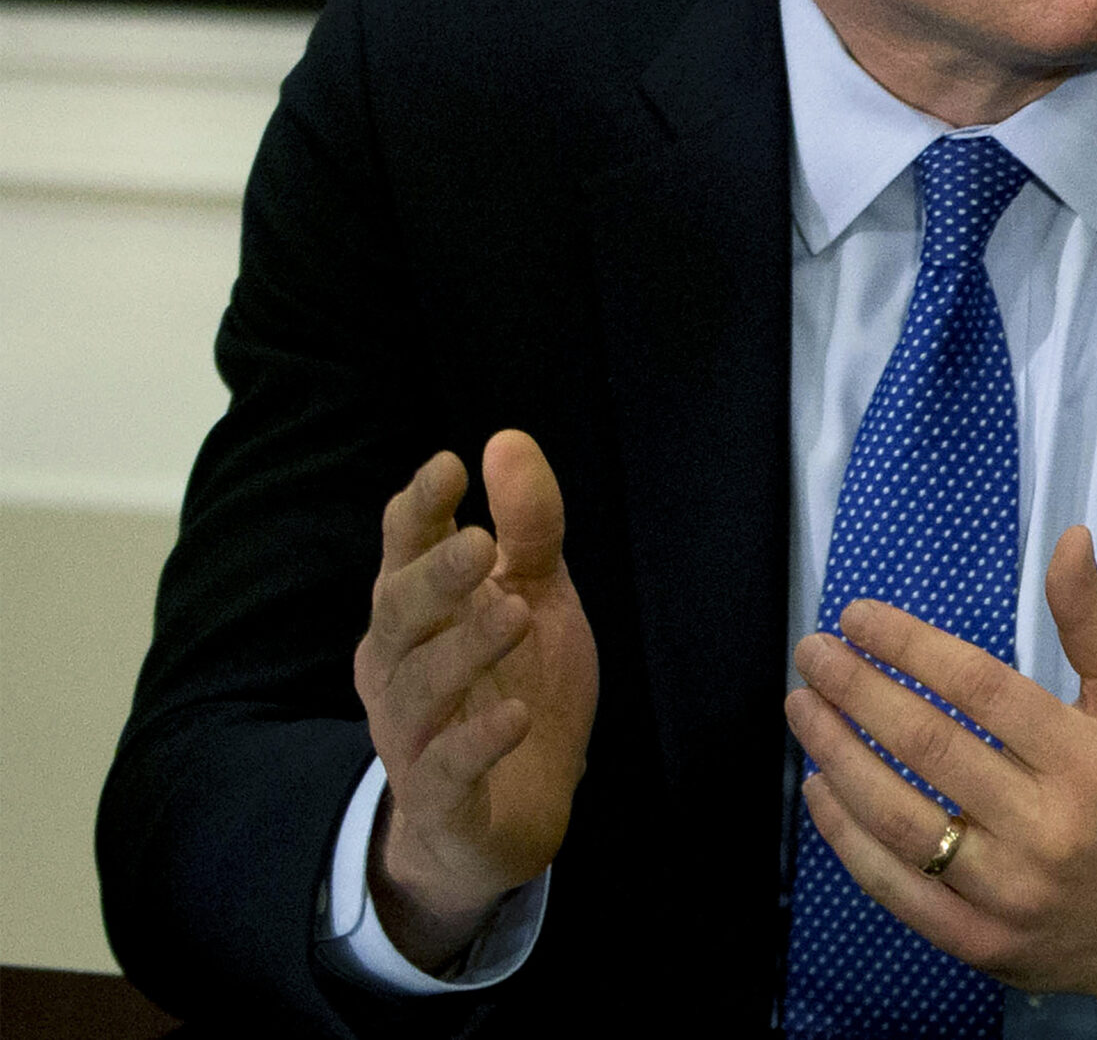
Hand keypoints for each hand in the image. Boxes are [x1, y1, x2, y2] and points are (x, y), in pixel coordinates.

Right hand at [351, 431, 598, 968]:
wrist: (509, 817)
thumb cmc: (514, 686)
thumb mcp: (537, 596)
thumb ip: (528, 527)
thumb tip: (507, 438)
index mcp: (417, 613)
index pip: (401, 551)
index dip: (418, 510)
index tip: (447, 466)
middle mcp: (399, 668)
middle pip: (398, 614)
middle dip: (434, 576)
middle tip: (479, 542)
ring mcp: (411, 736)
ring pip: (420, 688)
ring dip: (464, 649)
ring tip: (516, 615)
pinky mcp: (440, 800)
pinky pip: (445, 770)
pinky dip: (476, 741)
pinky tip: (514, 717)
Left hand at [785, 526, 1096, 1014]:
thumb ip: (1095, 621)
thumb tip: (1067, 539)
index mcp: (1089, 759)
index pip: (981, 689)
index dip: (911, 647)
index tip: (859, 618)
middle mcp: (1048, 827)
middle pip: (930, 747)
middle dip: (858, 691)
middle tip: (814, 653)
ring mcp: (1009, 892)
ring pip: (900, 818)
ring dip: (838, 756)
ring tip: (803, 708)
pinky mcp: (978, 942)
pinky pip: (895, 887)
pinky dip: (847, 837)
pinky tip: (820, 787)